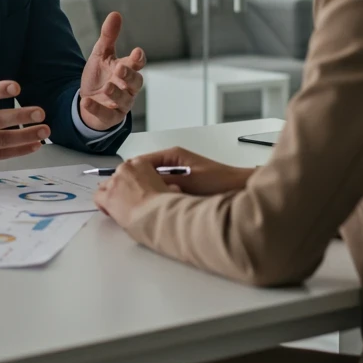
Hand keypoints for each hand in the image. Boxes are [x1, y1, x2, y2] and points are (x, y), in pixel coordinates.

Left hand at [79, 12, 145, 130]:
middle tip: (120, 69)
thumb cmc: (100, 77)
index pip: (137, 64)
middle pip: (136, 82)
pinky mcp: (110, 117)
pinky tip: (86, 101)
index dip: (138, 59)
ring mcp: (120, 104)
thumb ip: (109, 37)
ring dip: (116, 92)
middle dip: (129, 75)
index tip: (137, 52)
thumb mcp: (101, 55)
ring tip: (107, 86)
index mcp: (126, 70)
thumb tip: (115, 14)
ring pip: (124, 100)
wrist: (87, 101)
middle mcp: (127, 88)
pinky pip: (106, 115)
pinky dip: (96, 109)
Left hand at [92, 158, 176, 228]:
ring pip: (107, 185)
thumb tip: (172, 189)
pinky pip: (98, 197)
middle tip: (131, 200)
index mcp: (141, 163)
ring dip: (113, 194)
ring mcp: (114, 182)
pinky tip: (109, 211)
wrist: (158, 214)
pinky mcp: (107, 197)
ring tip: (120, 207)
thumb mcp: (171, 189)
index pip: (133, 168)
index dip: (135, 180)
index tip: (140, 190)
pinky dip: (102, 203)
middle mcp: (124, 169)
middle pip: (119, 176)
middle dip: (123, 187)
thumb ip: (168, 186)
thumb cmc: (167, 202)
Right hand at [128, 146, 252, 195]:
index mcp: (173, 155)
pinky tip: (160, 207)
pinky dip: (160, 198)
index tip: (121, 184)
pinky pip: (164, 191)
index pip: (142, 161)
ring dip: (151, 192)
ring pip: (154, 183)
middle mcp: (173, 162)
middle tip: (130, 198)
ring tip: (146, 203)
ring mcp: (178, 174)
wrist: (241, 189)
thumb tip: (144, 184)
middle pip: (146, 172)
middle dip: (138, 185)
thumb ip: (165, 181)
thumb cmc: (220, 181)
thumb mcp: (188, 181)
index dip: (131, 174)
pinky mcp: (183, 186)